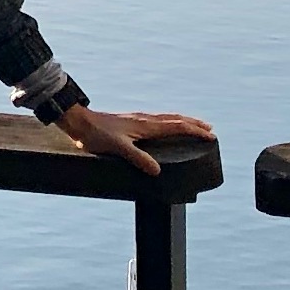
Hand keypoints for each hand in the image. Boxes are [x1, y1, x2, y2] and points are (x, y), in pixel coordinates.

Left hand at [55, 104, 211, 178]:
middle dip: (194, 124)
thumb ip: (138, 159)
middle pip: (175, 119)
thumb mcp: (118, 149)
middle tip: (210, 129)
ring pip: (166, 118)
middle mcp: (145, 120)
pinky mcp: (130, 122)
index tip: (211, 136)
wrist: (78, 122)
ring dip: (182, 122)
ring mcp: (137, 120)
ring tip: (193, 126)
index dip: (195, 131)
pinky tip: (163, 127)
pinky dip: (168, 123)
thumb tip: (157, 171)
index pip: (177, 127)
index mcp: (146, 126)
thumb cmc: (97, 135)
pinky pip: (157, 120)